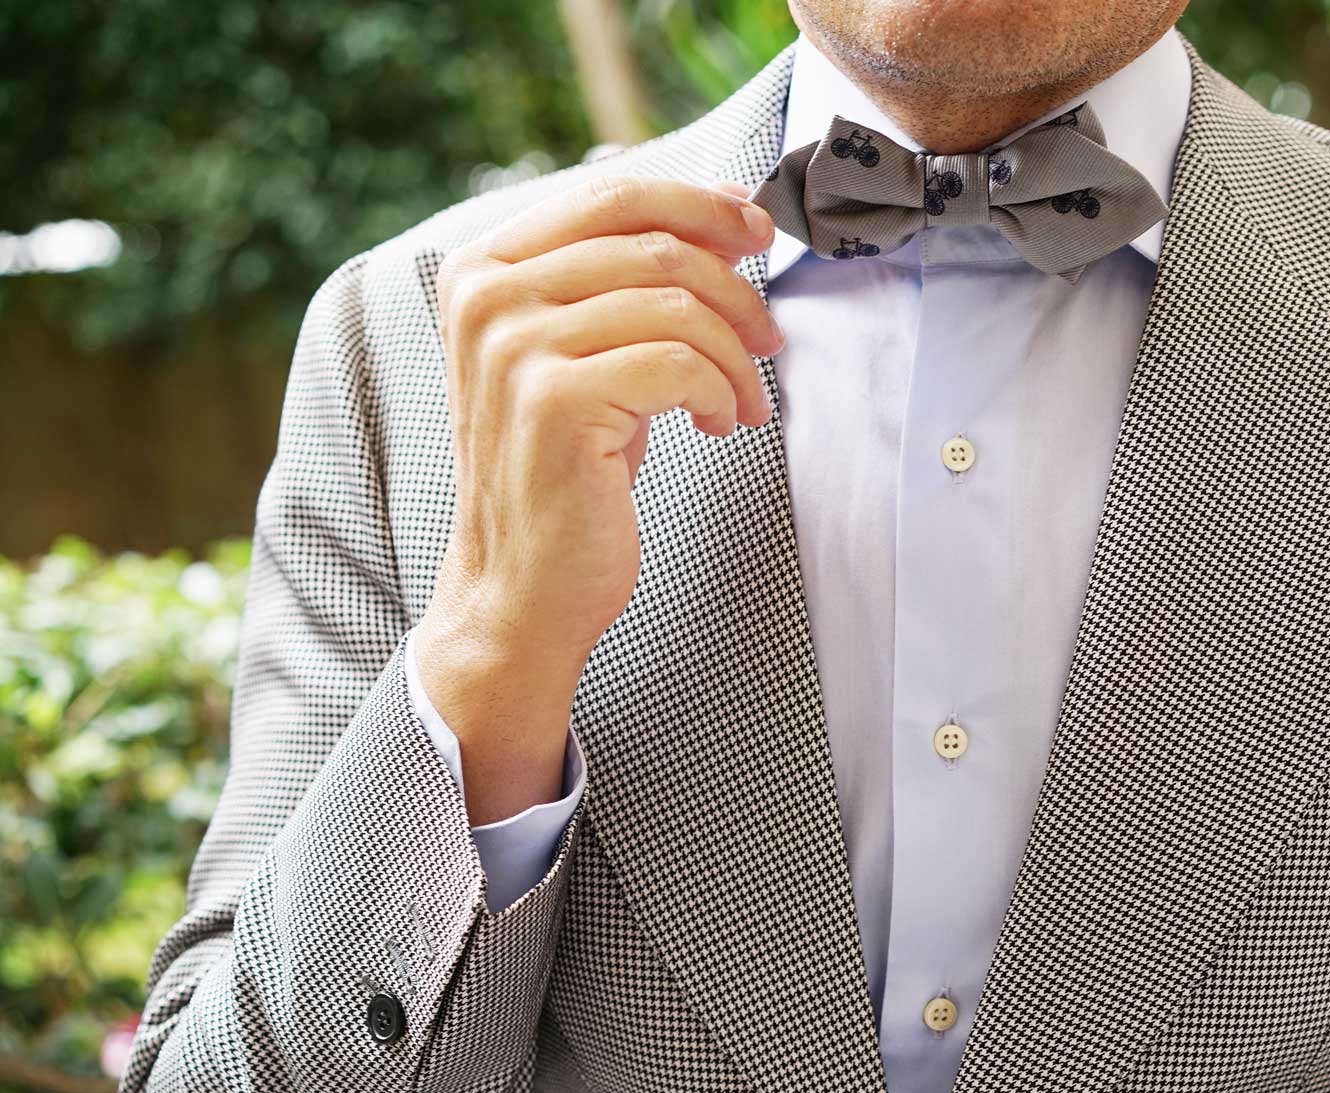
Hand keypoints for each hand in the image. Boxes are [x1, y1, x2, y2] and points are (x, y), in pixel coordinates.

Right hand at [411, 174, 784, 822]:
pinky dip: (721, 392)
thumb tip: (729, 214)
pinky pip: (679, 363)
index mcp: (484, 267)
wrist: (523, 585)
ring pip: (677, 304)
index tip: (758, 232)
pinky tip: (719, 426)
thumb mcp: (591, 353)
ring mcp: (514, 346)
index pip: (613, 194)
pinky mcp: (553, 401)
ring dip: (735, 356)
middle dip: (736, 291)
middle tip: (770, 341)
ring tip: (744, 401)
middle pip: (656, 244)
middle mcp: (487, 295)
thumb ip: (631, 280)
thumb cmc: (568, 469)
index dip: (702, 202)